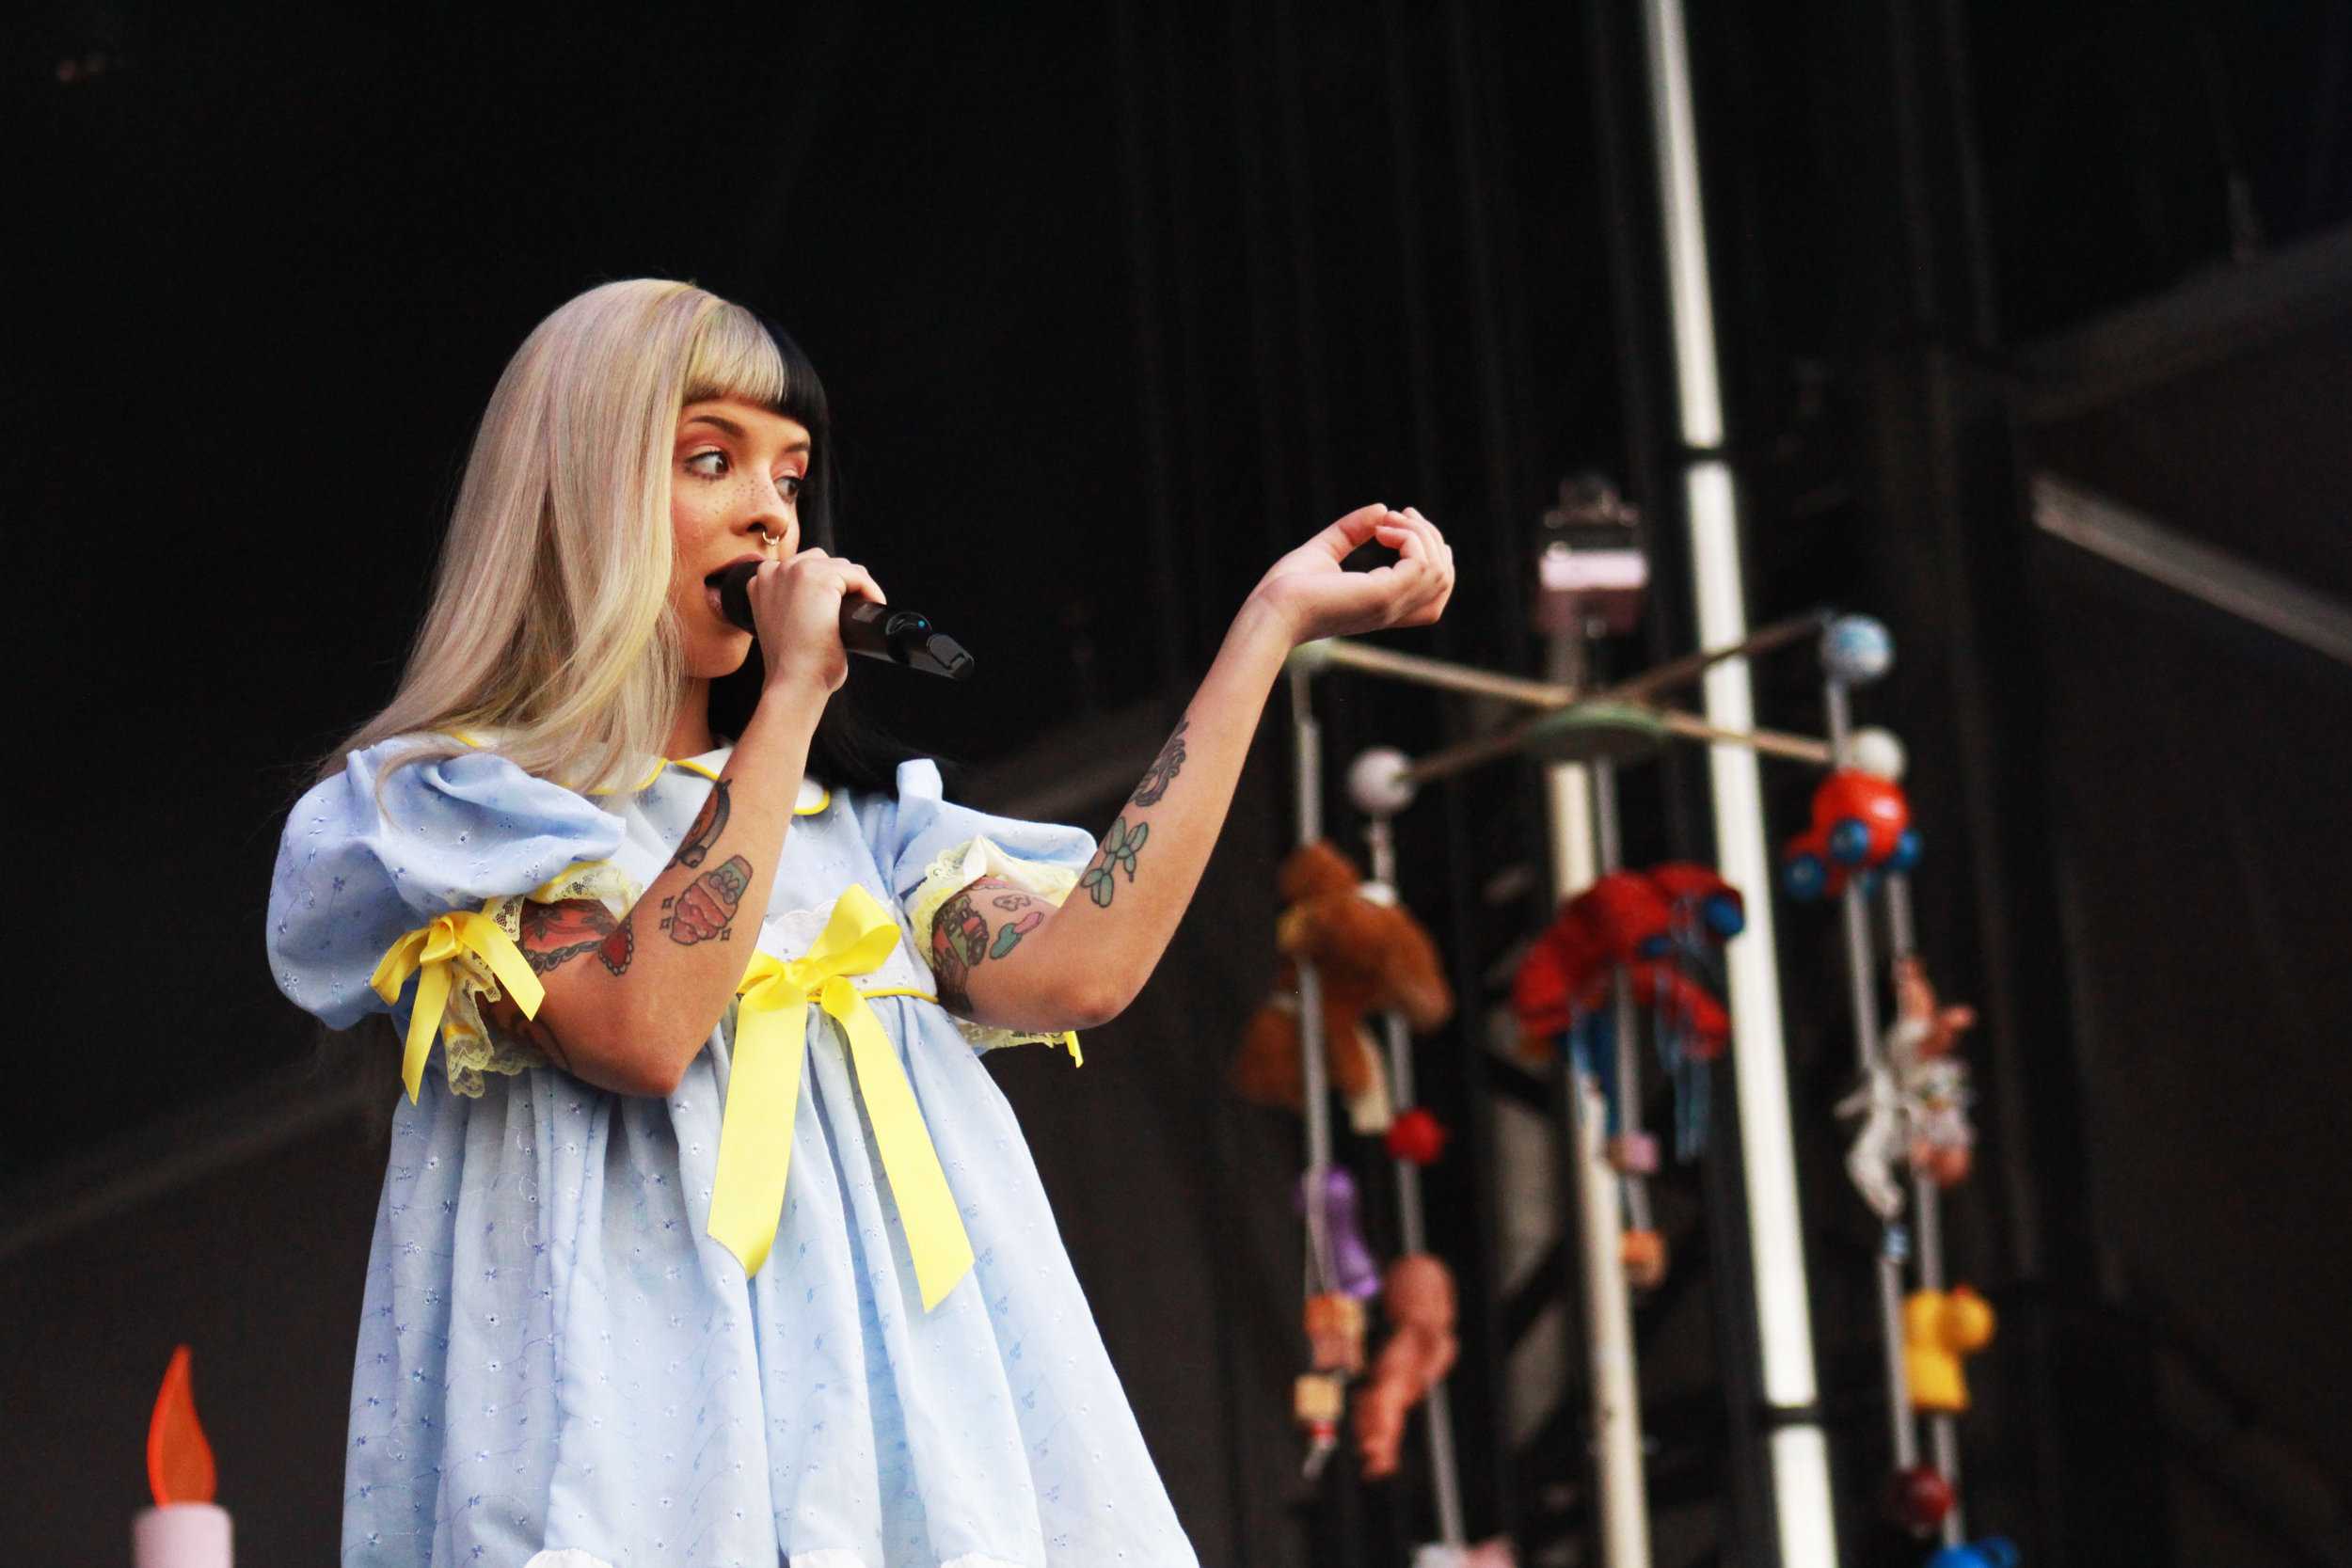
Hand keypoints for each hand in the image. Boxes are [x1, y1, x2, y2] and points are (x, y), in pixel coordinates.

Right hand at [748, 548, 886, 695]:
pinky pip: (856, 575)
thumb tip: (825, 605)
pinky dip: (870, 590)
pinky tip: (871, 606)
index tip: (839, 608)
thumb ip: (792, 607)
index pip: (801, 568)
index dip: (825, 587)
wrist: (794, 681)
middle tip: (852, 612)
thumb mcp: (783, 627)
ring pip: (841, 567)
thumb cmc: (793, 665)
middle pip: (822, 562)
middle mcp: (773, 571)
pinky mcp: (818, 578)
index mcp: (760, 582)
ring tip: (861, 611)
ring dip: (856, 586)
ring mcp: (794, 571)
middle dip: (842, 584)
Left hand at [1246, 504, 1454, 645]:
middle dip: (1429, 538)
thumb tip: (1381, 508)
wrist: (1270, 611)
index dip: (1430, 554)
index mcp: (1383, 607)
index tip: (1395, 524)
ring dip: (1420, 534)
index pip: (1435, 593)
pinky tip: (1381, 531)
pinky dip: (1408, 538)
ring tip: (1387, 522)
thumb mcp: (1323, 552)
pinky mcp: (1384, 595)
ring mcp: (1392, 605)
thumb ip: (1351, 532)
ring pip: (1440, 570)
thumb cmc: (1287, 589)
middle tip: (1396, 515)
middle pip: (1444, 579)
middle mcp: (1394, 610)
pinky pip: (1422, 563)